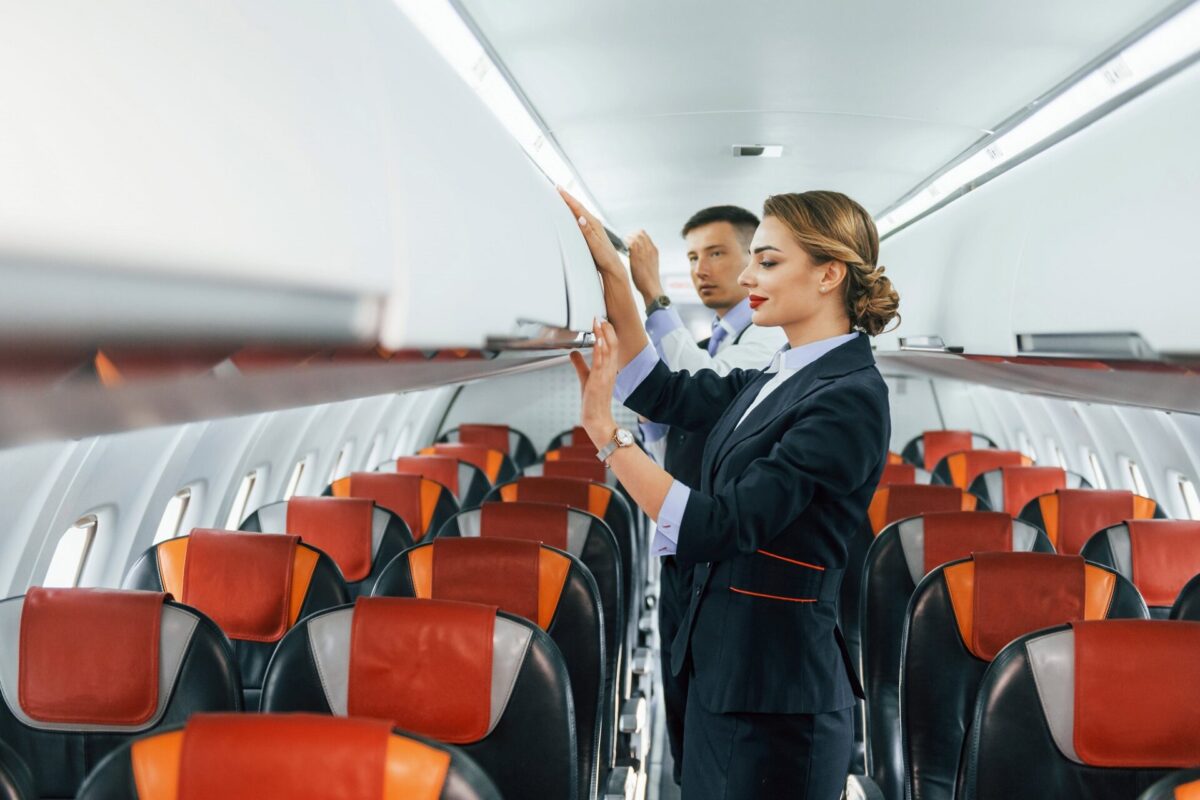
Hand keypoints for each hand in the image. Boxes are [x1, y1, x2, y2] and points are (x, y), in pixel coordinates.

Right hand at [558, 187, 625, 278]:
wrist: (612, 267)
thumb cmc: (605, 258)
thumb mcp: (596, 245)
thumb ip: (588, 232)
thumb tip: (580, 218)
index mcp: (594, 224)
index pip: (578, 208)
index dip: (568, 198)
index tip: (559, 189)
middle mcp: (594, 223)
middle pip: (578, 207)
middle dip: (567, 198)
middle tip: (557, 188)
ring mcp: (592, 228)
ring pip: (579, 212)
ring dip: (570, 204)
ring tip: (561, 197)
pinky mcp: (591, 233)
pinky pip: (580, 219)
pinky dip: (573, 213)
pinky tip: (570, 214)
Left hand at [569, 318, 619, 449]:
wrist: (597, 420)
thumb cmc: (593, 401)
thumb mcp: (585, 378)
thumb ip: (580, 364)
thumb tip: (573, 352)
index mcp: (609, 369)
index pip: (612, 346)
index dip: (608, 333)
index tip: (601, 321)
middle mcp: (610, 370)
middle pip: (612, 345)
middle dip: (606, 330)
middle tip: (599, 317)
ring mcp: (605, 376)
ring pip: (608, 352)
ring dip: (603, 336)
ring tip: (598, 323)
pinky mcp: (598, 382)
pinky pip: (600, 364)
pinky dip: (599, 351)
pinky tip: (597, 341)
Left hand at [626, 230, 663, 303]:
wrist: (652, 288)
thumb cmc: (649, 281)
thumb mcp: (650, 266)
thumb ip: (644, 258)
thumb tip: (636, 256)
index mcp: (654, 250)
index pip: (644, 235)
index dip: (635, 235)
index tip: (630, 240)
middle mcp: (650, 248)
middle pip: (639, 233)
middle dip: (630, 235)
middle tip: (624, 243)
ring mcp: (645, 251)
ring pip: (635, 236)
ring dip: (627, 239)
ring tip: (622, 246)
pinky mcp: (638, 255)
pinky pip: (630, 242)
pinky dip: (625, 244)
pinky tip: (621, 249)